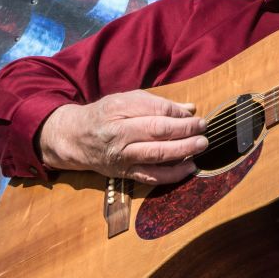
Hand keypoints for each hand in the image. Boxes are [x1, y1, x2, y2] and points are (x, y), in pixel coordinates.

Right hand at [37, 90, 208, 184]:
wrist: (75, 138)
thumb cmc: (105, 115)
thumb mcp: (126, 100)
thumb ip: (157, 103)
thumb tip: (189, 109)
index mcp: (118, 110)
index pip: (155, 111)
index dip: (178, 114)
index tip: (195, 115)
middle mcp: (119, 134)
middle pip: (157, 132)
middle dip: (185, 131)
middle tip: (204, 130)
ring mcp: (121, 156)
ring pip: (156, 156)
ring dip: (183, 151)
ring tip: (201, 146)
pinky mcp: (124, 173)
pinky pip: (151, 177)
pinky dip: (172, 174)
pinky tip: (189, 167)